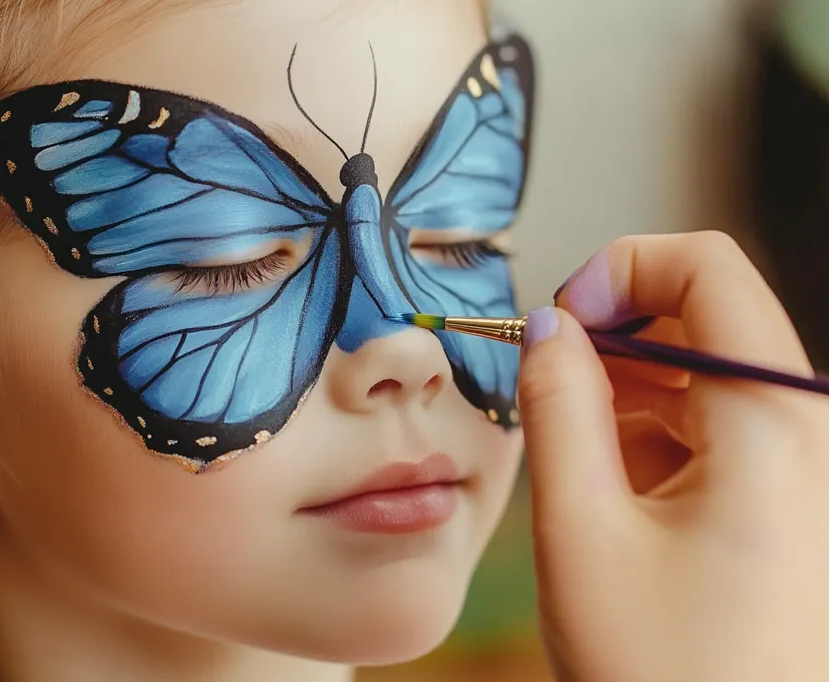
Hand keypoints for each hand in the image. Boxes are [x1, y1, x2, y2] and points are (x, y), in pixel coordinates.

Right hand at [517, 232, 828, 681]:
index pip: (706, 266)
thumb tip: (546, 328)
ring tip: (569, 445)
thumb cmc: (665, 670)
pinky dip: (647, 429)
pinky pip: (709, 421)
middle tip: (546, 382)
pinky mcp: (780, 494)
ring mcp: (796, 462)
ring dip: (623, 386)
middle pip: (702, 314)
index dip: (619, 269)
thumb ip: (557, 407)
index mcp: (770, 420)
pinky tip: (606, 481)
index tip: (561, 319)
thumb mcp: (581, 527)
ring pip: (701, 369)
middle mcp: (801, 427)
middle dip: (611, 332)